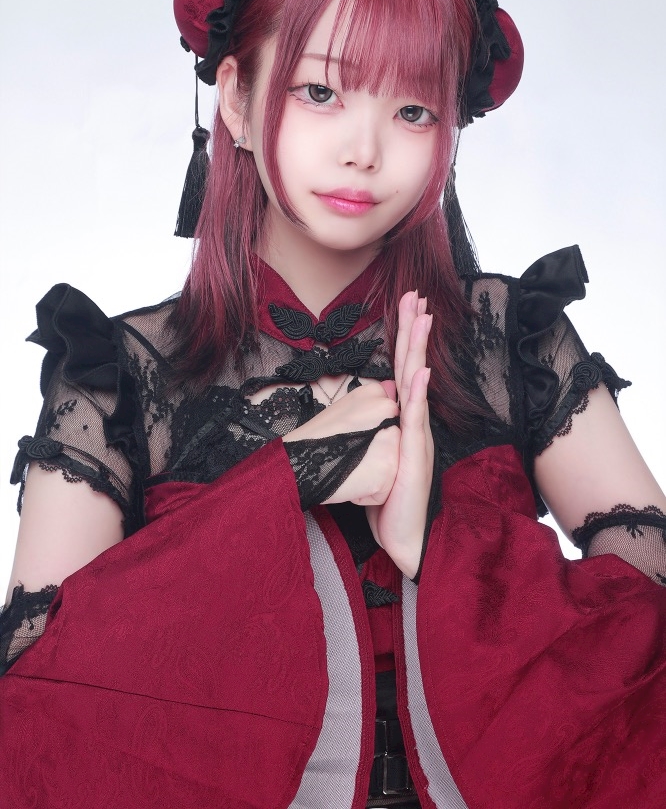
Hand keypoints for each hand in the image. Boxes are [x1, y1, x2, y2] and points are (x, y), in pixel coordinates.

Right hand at [282, 382, 399, 505]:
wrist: (297, 462)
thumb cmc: (319, 438)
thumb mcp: (346, 408)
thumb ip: (373, 402)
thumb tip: (393, 386)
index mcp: (376, 393)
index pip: (390, 417)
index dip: (372, 433)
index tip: (351, 435)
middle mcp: (388, 409)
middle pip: (395, 439)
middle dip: (378, 451)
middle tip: (351, 450)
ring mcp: (391, 437)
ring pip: (394, 463)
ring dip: (374, 472)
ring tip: (352, 465)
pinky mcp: (390, 466)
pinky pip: (386, 486)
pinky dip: (370, 492)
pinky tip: (352, 480)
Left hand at [365, 291, 433, 578]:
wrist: (405, 537)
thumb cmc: (389, 498)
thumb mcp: (378, 454)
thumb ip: (381, 424)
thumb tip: (381, 397)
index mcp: (403, 419)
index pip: (404, 368)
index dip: (405, 337)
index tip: (406, 306)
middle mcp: (414, 421)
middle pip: (413, 365)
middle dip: (414, 329)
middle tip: (416, 295)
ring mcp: (417, 435)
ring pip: (417, 383)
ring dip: (419, 350)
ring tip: (422, 319)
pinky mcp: (415, 453)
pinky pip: (416, 418)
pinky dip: (418, 393)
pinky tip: (421, 371)